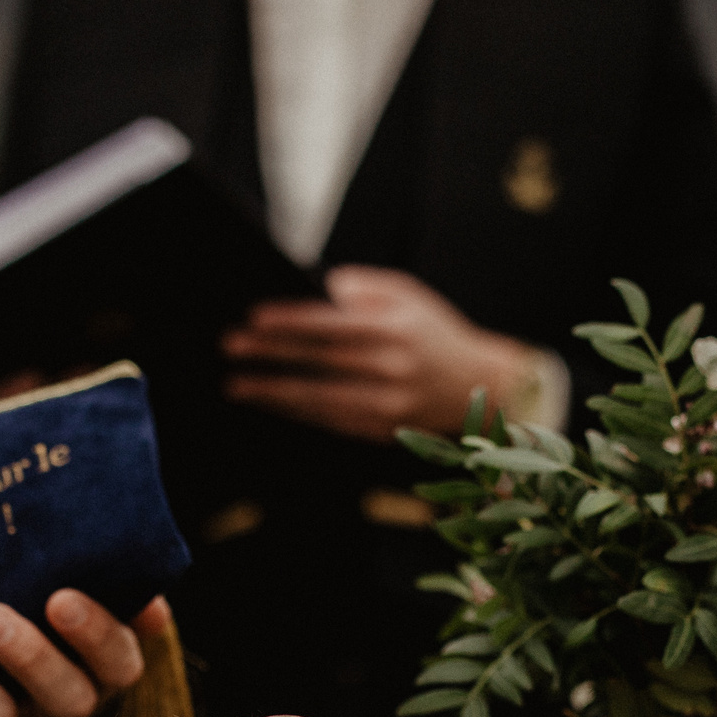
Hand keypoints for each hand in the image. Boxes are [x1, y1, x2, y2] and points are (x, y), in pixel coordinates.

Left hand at [0, 590, 160, 716]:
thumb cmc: (29, 621)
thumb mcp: (65, 608)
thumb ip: (103, 591)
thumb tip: (144, 589)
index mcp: (99, 676)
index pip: (120, 665)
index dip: (96, 636)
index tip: (59, 598)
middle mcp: (64, 715)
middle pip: (66, 699)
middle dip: (28, 656)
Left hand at [222, 265, 537, 440]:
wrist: (485, 386)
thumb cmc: (437, 334)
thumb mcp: (410, 295)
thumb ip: (367, 287)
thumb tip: (327, 288)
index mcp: (396, 328)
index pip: (332, 324)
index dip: (291, 321)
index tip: (254, 317)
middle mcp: (392, 367)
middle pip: (320, 361)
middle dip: (272, 355)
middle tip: (232, 348)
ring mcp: (388, 403)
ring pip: (320, 398)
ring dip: (274, 392)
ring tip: (237, 385)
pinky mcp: (385, 429)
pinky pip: (332, 420)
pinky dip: (298, 412)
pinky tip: (272, 403)